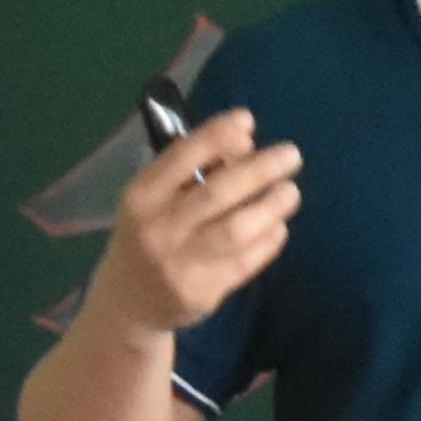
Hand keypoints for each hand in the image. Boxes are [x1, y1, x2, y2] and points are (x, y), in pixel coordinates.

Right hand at [84, 109, 298, 336]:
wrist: (128, 300)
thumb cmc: (148, 232)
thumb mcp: (153, 197)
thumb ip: (192, 170)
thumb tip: (245, 142)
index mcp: (142, 195)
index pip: (182, 157)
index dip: (217, 135)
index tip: (248, 120)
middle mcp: (158, 228)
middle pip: (217, 194)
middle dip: (259, 170)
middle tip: (291, 156)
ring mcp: (179, 264)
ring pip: (235, 230)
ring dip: (270, 207)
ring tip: (290, 192)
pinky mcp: (201, 293)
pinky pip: (244, 263)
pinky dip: (267, 242)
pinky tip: (278, 227)